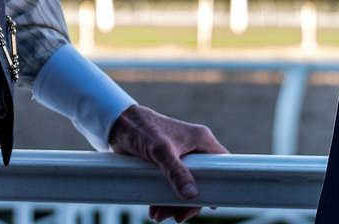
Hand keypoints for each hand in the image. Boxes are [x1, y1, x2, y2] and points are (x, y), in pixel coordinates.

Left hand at [107, 103, 228, 221]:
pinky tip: (154, 208)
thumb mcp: (161, 151)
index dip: (217, 186)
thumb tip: (191, 196)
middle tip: (177, 217)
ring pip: (184, 186)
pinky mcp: (165, 162)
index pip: (220, 165)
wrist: (118, 124)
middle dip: (188, 202)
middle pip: (201, 181)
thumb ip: (176, 172)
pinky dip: (163, 198)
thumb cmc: (143, 129)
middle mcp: (193, 148)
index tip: (210, 206)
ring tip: (159, 215)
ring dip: (173, 203)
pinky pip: (171, 184)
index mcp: (201, 140)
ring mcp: (180, 156)